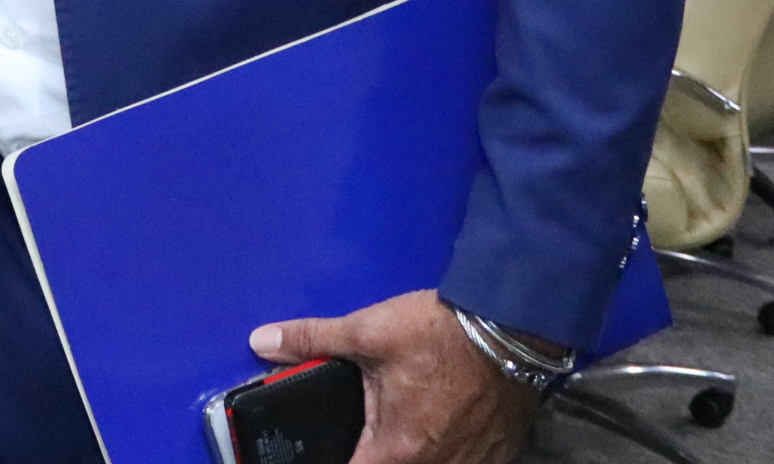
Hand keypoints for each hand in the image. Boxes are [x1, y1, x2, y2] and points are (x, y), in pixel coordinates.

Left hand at [250, 292, 537, 463]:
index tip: (325, 451)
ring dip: (412, 456)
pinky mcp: (500, 453)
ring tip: (400, 434)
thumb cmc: (438, 332)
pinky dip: (447, 456)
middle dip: (371, 457)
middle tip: (363, 437)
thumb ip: (312, 339)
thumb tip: (260, 341)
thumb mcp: (368, 332)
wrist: (512, 322)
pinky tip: (440, 433)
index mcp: (398, 451)